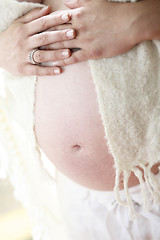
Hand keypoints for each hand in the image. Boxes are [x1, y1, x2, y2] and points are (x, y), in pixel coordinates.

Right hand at [0, 7, 75, 75]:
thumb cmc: (11, 37)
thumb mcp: (18, 24)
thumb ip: (32, 16)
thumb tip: (48, 8)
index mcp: (24, 30)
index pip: (42, 23)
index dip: (55, 19)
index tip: (69, 17)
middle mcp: (24, 42)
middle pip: (44, 38)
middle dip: (59, 36)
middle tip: (73, 33)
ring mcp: (23, 56)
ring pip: (41, 55)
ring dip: (55, 54)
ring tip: (69, 53)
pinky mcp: (23, 69)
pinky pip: (37, 70)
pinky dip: (48, 71)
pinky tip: (59, 71)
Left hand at [43, 0, 159, 65]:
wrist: (131, 23)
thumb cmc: (114, 11)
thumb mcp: (95, 2)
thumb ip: (78, 2)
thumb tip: (66, 2)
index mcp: (78, 15)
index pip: (56, 21)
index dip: (44, 25)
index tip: (34, 30)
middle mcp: (78, 28)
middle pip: (56, 34)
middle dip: (42, 40)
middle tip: (30, 45)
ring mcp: (85, 41)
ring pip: (62, 47)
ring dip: (49, 51)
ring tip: (37, 55)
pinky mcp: (92, 52)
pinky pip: (74, 58)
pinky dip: (64, 60)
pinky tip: (55, 64)